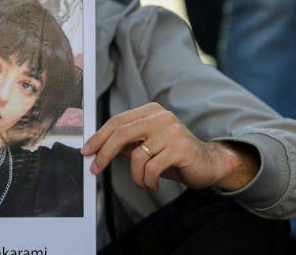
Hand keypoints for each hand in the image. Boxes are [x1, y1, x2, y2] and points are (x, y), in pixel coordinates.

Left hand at [81, 103, 259, 191]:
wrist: (209, 163)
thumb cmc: (173, 156)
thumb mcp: (146, 147)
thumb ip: (126, 143)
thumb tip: (96, 147)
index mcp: (150, 112)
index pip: (117, 121)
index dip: (98, 137)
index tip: (86, 151)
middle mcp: (161, 117)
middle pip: (121, 133)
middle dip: (104, 153)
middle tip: (95, 169)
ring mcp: (171, 130)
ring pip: (136, 156)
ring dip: (135, 176)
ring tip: (144, 182)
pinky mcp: (180, 147)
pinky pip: (151, 169)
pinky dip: (147, 181)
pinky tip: (154, 184)